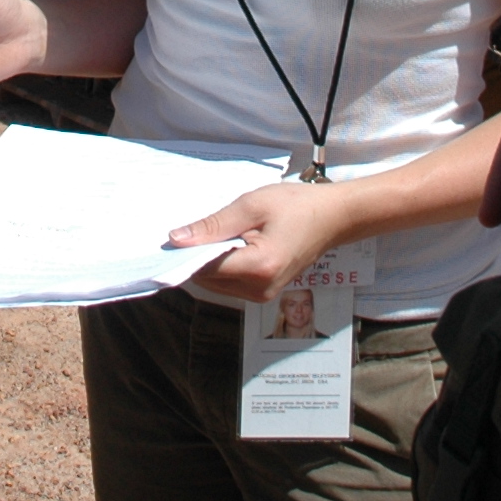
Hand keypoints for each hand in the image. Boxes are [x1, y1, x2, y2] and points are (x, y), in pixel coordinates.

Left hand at [168, 181, 353, 301]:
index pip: (204, 269)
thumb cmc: (296, 206)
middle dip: (195, 258)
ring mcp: (263, 295)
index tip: (167, 239)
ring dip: (208, 262)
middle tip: (190, 230)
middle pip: (208, 280)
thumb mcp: (251, 206)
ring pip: (216, 284)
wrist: (333, 217)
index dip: (184, 254)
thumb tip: (176, 240)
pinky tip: (227, 243)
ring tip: (215, 233)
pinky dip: (221, 266)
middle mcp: (260, 289)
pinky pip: (230, 283)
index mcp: (259, 267)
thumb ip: (213, 225)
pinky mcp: (264, 292)